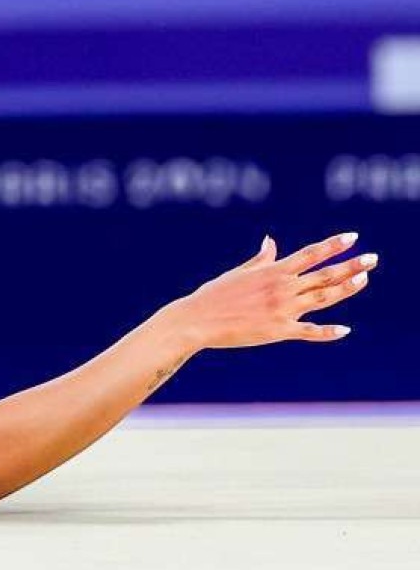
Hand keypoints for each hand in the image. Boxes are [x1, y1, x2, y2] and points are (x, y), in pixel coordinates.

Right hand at [158, 234, 376, 350]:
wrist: (197, 320)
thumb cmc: (214, 295)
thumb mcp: (238, 273)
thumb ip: (261, 260)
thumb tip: (271, 240)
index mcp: (272, 272)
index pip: (310, 254)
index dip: (333, 245)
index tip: (352, 237)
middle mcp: (281, 288)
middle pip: (324, 274)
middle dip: (351, 265)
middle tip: (373, 259)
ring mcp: (282, 310)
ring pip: (323, 298)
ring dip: (346, 289)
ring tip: (364, 280)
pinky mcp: (278, 331)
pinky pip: (309, 331)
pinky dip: (328, 332)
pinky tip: (344, 330)